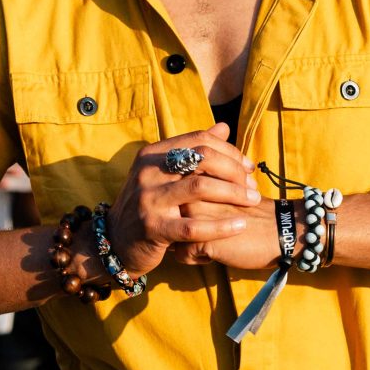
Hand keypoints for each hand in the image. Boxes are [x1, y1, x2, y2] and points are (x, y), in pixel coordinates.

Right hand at [105, 125, 261, 276]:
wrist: (116, 242)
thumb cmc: (149, 206)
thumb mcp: (164, 174)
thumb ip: (193, 151)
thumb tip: (224, 127)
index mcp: (152, 154)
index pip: (199, 140)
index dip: (229, 151)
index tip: (248, 167)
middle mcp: (148, 172)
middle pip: (203, 158)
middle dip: (235, 170)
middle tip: (253, 186)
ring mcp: (149, 199)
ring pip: (200, 188)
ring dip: (234, 193)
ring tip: (253, 201)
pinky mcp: (153, 228)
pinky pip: (194, 227)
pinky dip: (222, 226)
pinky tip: (241, 226)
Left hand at [174, 198, 295, 272]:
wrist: (281, 230)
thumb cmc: (257, 214)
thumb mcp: (229, 193)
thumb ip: (207, 192)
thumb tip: (184, 202)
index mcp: (201, 179)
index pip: (174, 199)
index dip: (187, 212)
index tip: (209, 216)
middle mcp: (193, 195)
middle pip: (170, 218)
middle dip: (183, 229)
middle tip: (211, 233)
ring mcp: (194, 216)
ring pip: (174, 237)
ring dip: (189, 244)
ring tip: (213, 244)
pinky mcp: (200, 237)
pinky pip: (182, 255)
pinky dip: (197, 258)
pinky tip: (216, 254)